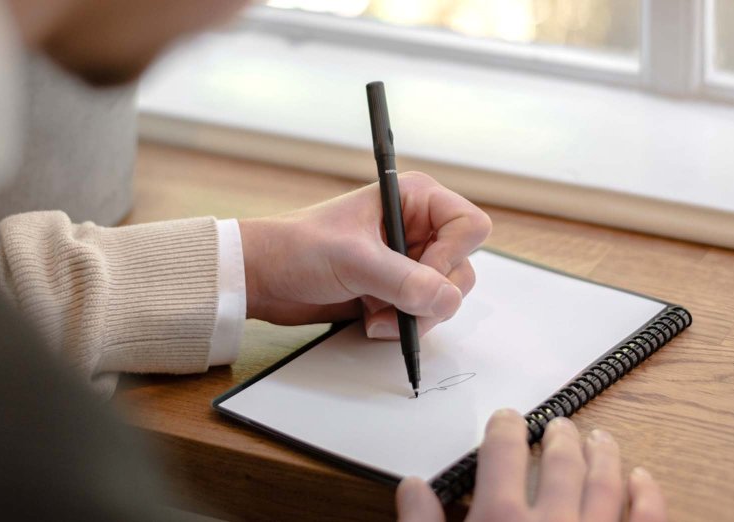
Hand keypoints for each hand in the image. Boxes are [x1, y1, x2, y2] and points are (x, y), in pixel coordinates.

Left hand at [239, 172, 490, 336]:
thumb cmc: (297, 248)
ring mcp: (407, 260)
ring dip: (415, 315)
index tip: (420, 274)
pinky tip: (371, 320)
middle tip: (397, 307)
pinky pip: (422, 312)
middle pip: (461, 268)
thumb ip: (403, 280)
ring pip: (444, 296)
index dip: (451, 255)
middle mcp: (416, 228)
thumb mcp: (354, 260)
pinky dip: (403, 324)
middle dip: (431, 296)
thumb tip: (446, 299)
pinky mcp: (395, 288)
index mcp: (412, 199)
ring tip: (376, 317)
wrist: (264, 278)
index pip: (469, 226)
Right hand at [396, 410, 666, 521]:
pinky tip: (644, 480)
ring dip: (604, 453)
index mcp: (500, 520)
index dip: (504, 429)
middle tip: (559, 423)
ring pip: (607, 482)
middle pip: (560, 461)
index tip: (508, 418)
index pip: (502, 453)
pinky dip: (648, 496)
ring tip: (600, 437)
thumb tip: (412, 485)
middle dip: (559, 436)